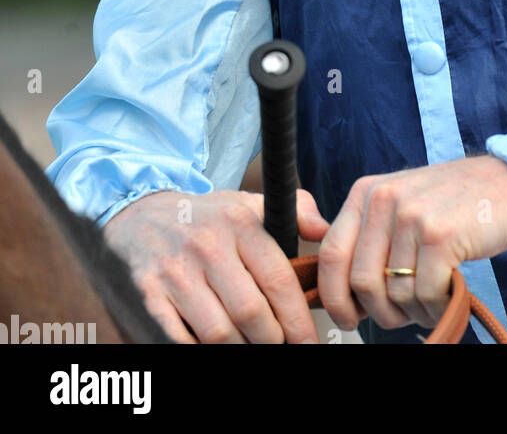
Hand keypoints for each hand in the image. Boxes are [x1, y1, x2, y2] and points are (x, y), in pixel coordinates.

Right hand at [103, 188, 328, 343]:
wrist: (138, 216)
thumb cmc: (205, 219)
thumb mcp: (246, 202)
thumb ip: (294, 208)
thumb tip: (322, 230)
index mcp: (237, 223)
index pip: (277, 279)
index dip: (298, 318)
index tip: (308, 341)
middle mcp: (207, 246)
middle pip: (250, 312)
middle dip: (272, 339)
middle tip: (279, 346)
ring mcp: (174, 272)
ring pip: (218, 333)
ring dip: (240, 349)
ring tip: (251, 347)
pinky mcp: (148, 295)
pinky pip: (181, 340)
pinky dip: (201, 350)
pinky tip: (215, 347)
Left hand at [316, 156, 506, 332]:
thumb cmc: (454, 202)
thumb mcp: (400, 204)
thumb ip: (369, 236)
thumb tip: (339, 293)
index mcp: (366, 192)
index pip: (331, 254)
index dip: (335, 297)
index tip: (348, 318)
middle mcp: (384, 199)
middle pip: (361, 282)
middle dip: (380, 312)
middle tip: (401, 315)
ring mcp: (412, 215)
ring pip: (395, 292)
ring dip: (414, 311)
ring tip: (432, 300)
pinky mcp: (440, 235)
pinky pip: (425, 293)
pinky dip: (436, 307)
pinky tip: (448, 296)